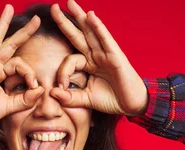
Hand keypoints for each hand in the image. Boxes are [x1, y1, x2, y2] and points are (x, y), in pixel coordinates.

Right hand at [0, 4, 45, 137]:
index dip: (29, 73)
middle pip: (9, 44)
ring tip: (9, 9)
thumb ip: (25, 99)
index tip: (34, 86)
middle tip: (36, 19)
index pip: (19, 65)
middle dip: (23, 32)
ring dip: (2, 24)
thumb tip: (41, 89)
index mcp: (0, 74)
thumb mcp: (9, 106)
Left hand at [49, 0, 147, 115]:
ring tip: (69, 2)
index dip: (62, 72)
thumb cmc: (112, 99)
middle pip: (78, 34)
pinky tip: (91, 15)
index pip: (69, 60)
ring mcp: (105, 53)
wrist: (132, 104)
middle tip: (53, 7)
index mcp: (88, 64)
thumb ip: (69, 98)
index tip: (60, 87)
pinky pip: (105, 39)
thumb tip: (52, 93)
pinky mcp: (115, 56)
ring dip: (80, 16)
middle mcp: (96, 55)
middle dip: (66, 20)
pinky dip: (98, 27)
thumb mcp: (86, 100)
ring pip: (90, 31)